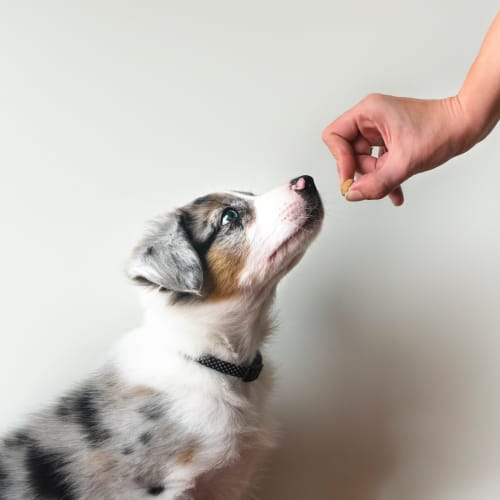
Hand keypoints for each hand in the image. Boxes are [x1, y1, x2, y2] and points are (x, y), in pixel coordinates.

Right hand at [322, 94, 469, 205]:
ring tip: (394, 185)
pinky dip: (384, 177)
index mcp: (368, 112)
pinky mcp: (388, 140)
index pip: (335, 136)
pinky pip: (376, 162)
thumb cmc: (441, 130)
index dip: (339, 160)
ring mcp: (379, 130)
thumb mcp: (405, 162)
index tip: (350, 179)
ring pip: (363, 161)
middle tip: (378, 182)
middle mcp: (370, 119)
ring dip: (376, 177)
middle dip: (363, 172)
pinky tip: (395, 193)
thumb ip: (377, 182)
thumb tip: (354, 194)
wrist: (466, 126)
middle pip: (348, 152)